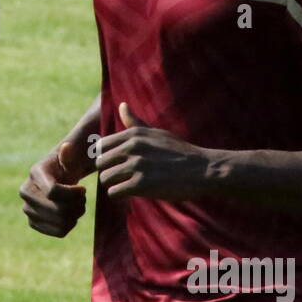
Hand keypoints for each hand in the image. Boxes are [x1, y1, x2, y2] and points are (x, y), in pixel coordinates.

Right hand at [21, 140, 92, 237]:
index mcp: (35, 173)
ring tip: (79, 206)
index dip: (74, 194)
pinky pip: (58, 232)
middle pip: (58, 210)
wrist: (57, 178)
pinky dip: (70, 225)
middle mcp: (26, 191)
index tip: (83, 189)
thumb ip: (70, 154)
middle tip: (83, 199)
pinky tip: (72, 215)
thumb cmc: (67, 166)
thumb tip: (67, 147)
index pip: (54, 192)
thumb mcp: (70, 157)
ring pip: (60, 222)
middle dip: (77, 206)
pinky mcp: (33, 222)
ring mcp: (27, 209)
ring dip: (75, 216)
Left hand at [95, 102, 211, 200]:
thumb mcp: (156, 133)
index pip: (100, 146)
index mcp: (134, 134)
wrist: (202, 169)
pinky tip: (130, 194)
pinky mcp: (141, 185)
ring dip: (113, 185)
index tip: (116, 164)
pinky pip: (114, 192)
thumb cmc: (179, 151)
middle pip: (100, 163)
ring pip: (105, 179)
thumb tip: (122, 105)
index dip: (105, 157)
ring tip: (126, 186)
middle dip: (108, 171)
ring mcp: (136, 165)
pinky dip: (119, 196)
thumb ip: (135, 122)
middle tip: (121, 177)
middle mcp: (132, 147)